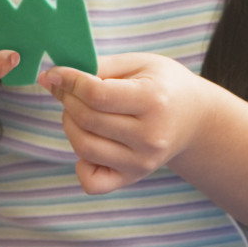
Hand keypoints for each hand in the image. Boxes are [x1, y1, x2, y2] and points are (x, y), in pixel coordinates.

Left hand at [39, 53, 212, 193]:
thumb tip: (52, 77)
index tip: (55, 74)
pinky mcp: (133, 177)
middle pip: (87, 120)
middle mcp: (150, 136)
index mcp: (154, 100)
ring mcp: (142, 161)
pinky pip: (91, 182)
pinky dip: (81, 164)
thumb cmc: (163, 85)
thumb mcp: (139, 64)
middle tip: (69, 89)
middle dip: (67, 100)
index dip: (69, 81)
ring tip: (79, 111)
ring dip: (70, 124)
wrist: (195, 119)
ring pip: (83, 147)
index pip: (96, 94)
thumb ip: (99, 66)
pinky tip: (91, 142)